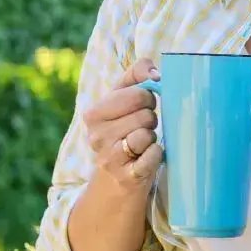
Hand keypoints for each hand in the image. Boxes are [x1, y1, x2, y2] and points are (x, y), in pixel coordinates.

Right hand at [83, 58, 163, 190]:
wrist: (117, 176)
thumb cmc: (124, 128)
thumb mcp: (123, 96)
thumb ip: (138, 73)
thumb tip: (155, 74)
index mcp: (94, 114)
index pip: (137, 94)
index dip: (148, 98)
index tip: (143, 106)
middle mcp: (97, 136)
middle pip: (145, 115)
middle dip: (150, 119)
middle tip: (143, 127)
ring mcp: (110, 158)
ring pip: (147, 135)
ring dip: (152, 138)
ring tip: (142, 143)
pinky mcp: (126, 176)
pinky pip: (153, 155)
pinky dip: (156, 154)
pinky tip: (146, 156)